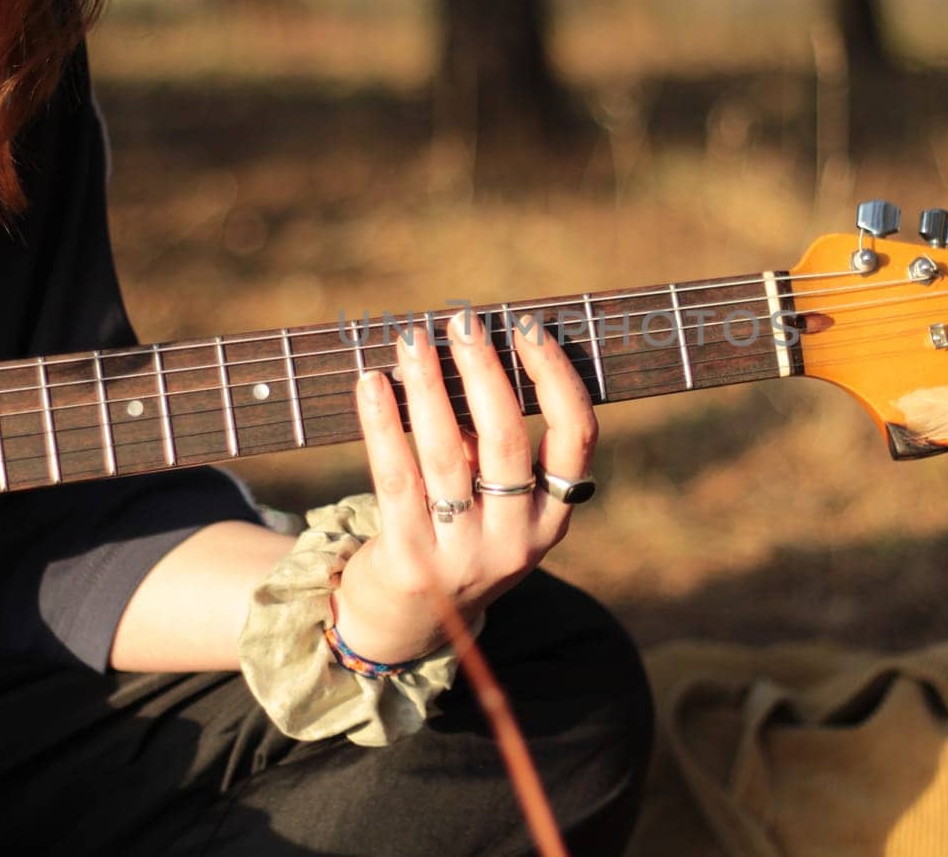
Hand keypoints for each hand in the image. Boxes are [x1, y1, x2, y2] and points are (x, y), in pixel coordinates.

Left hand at [331, 312, 595, 663]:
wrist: (404, 625)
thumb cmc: (455, 535)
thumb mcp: (494, 503)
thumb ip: (490, 443)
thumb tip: (474, 350)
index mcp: (553, 518)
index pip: (576, 439)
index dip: (557, 378)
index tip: (529, 329)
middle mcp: (518, 540)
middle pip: (508, 441)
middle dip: (486, 372)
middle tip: (464, 321)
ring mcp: (465, 557)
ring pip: (448, 455)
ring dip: (430, 388)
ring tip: (414, 340)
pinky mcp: (411, 564)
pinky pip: (396, 480)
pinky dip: (383, 425)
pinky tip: (372, 384)